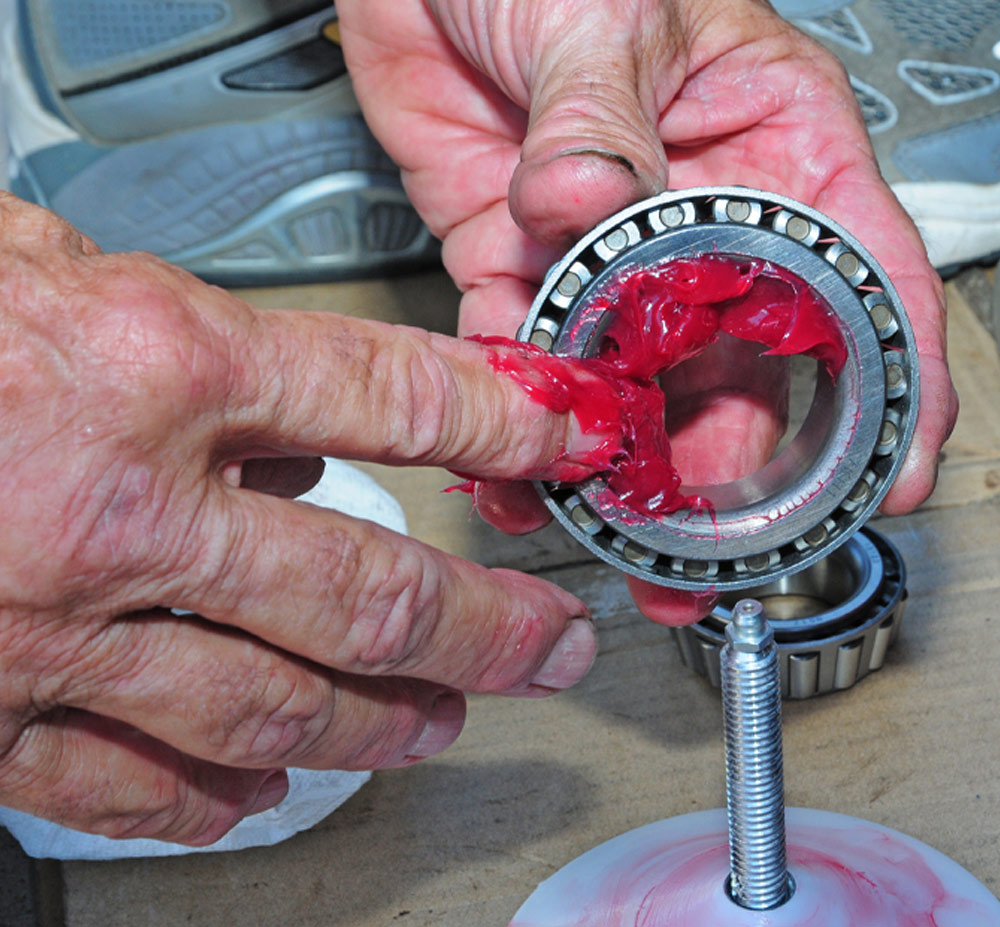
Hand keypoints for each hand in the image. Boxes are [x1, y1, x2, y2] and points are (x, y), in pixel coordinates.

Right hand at [0, 193, 599, 844]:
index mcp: (149, 365)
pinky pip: (132, 783)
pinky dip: (215, 796)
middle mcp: (120, 510)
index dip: (503, 423)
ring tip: (439, 724)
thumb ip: (192, 350)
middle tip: (547, 647)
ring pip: (276, 708)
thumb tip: (300, 436)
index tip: (557, 441)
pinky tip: (263, 794)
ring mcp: (53, 630)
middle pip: (374, 592)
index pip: (395, 400)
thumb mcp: (52, 271)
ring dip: (381, 723)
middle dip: (488, 627)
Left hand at [338, 0, 958, 623]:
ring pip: (630, 383)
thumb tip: (587, 202)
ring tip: (611, 533)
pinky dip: (520, 415)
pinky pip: (527, 357)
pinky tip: (514, 468)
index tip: (891, 478)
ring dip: (618, 465)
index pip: (855, 280)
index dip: (889, 387)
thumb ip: (600, 121)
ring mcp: (602, 255)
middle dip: (724, 469)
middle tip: (710, 552)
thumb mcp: (603, 13)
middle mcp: (691, 219)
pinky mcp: (517, 263)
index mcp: (767, 148)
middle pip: (736, 368)